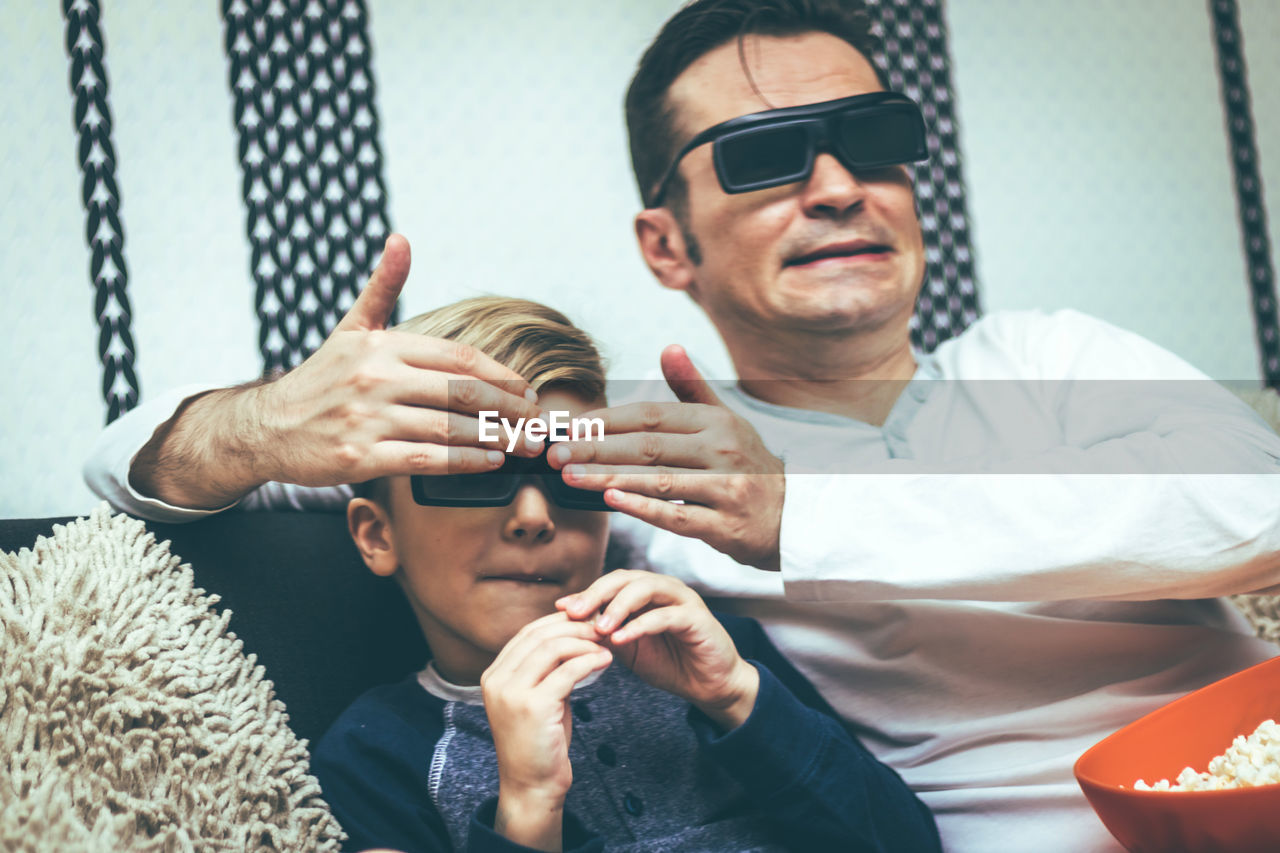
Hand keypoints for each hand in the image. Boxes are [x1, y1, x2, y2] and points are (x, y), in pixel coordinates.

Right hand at [131, 235, 544, 507]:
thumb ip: (382, 287)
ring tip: (523, 444)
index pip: (458, 357)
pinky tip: (490, 462)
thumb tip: (402, 239)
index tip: (527, 390)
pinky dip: (464, 462)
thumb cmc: (320, 379)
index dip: (500, 375)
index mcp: (382, 345)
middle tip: (537, 422)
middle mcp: (376, 378)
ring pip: (449, 428)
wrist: (266, 427)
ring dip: (495, 438)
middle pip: (461, 392)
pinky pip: (426, 459)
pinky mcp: (360, 457)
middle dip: (508, 408)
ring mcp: (368, 419)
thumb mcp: (351, 328)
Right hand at [481, 613, 611, 850]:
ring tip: (606, 645)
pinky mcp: (532, 707)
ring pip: (552, 648)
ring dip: (584, 642)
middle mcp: (497, 680)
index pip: (528, 632)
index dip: (560, 621)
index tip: (586, 620)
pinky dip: (590, 661)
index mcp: (494, 675)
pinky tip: (605, 661)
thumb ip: (547, 668)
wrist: (531, 786)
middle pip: (539, 634)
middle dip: (574, 627)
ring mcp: (511, 693)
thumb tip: (575, 634)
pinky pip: (567, 672)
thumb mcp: (539, 697)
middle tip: (602, 628)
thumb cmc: (541, 742)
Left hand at [548, 345, 784, 569]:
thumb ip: (693, 387)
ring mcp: (725, 489)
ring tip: (569, 476)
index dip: (608, 420)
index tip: (570, 426)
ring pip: (657, 481)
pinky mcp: (724, 525)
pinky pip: (677, 516)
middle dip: (596, 448)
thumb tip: (668, 348)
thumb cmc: (748, 466)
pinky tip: (611, 500)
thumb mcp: (727, 422)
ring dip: (608, 478)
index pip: (652, 415)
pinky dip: (642, 508)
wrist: (793, 518)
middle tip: (555, 454)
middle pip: (648, 447)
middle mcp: (722, 451)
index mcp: (716, 422)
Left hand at [557, 571, 758, 729]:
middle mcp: (664, 589)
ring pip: (645, 588)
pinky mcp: (697, 617)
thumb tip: (569, 622)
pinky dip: (640, 625)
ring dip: (618, 606)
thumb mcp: (629, 648)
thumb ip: (606, 631)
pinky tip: (621, 639)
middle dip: (596, 594)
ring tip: (599, 627)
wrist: (709, 685)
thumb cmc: (671, 663)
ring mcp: (682, 600)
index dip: (586, 593)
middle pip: (625, 578)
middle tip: (573, 613)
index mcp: (646, 593)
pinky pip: (665, 615)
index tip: (561, 609)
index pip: (611, 582)